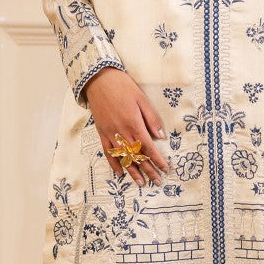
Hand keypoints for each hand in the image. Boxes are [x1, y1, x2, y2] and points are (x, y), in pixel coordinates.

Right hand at [84, 67, 169, 187]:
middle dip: (148, 169)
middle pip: (136, 155)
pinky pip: (108, 152)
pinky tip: (120, 172)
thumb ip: (151, 118)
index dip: (157, 159)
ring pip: (123, 157)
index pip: (148, 147)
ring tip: (141, 183)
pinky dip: (114, 163)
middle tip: (157, 181)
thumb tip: (161, 136)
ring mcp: (110, 133)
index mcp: (133, 123)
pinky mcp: (101, 132)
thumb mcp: (141, 99)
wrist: (98, 80)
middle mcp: (121, 132)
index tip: (165, 169)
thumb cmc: (122, 86)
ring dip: (133, 171)